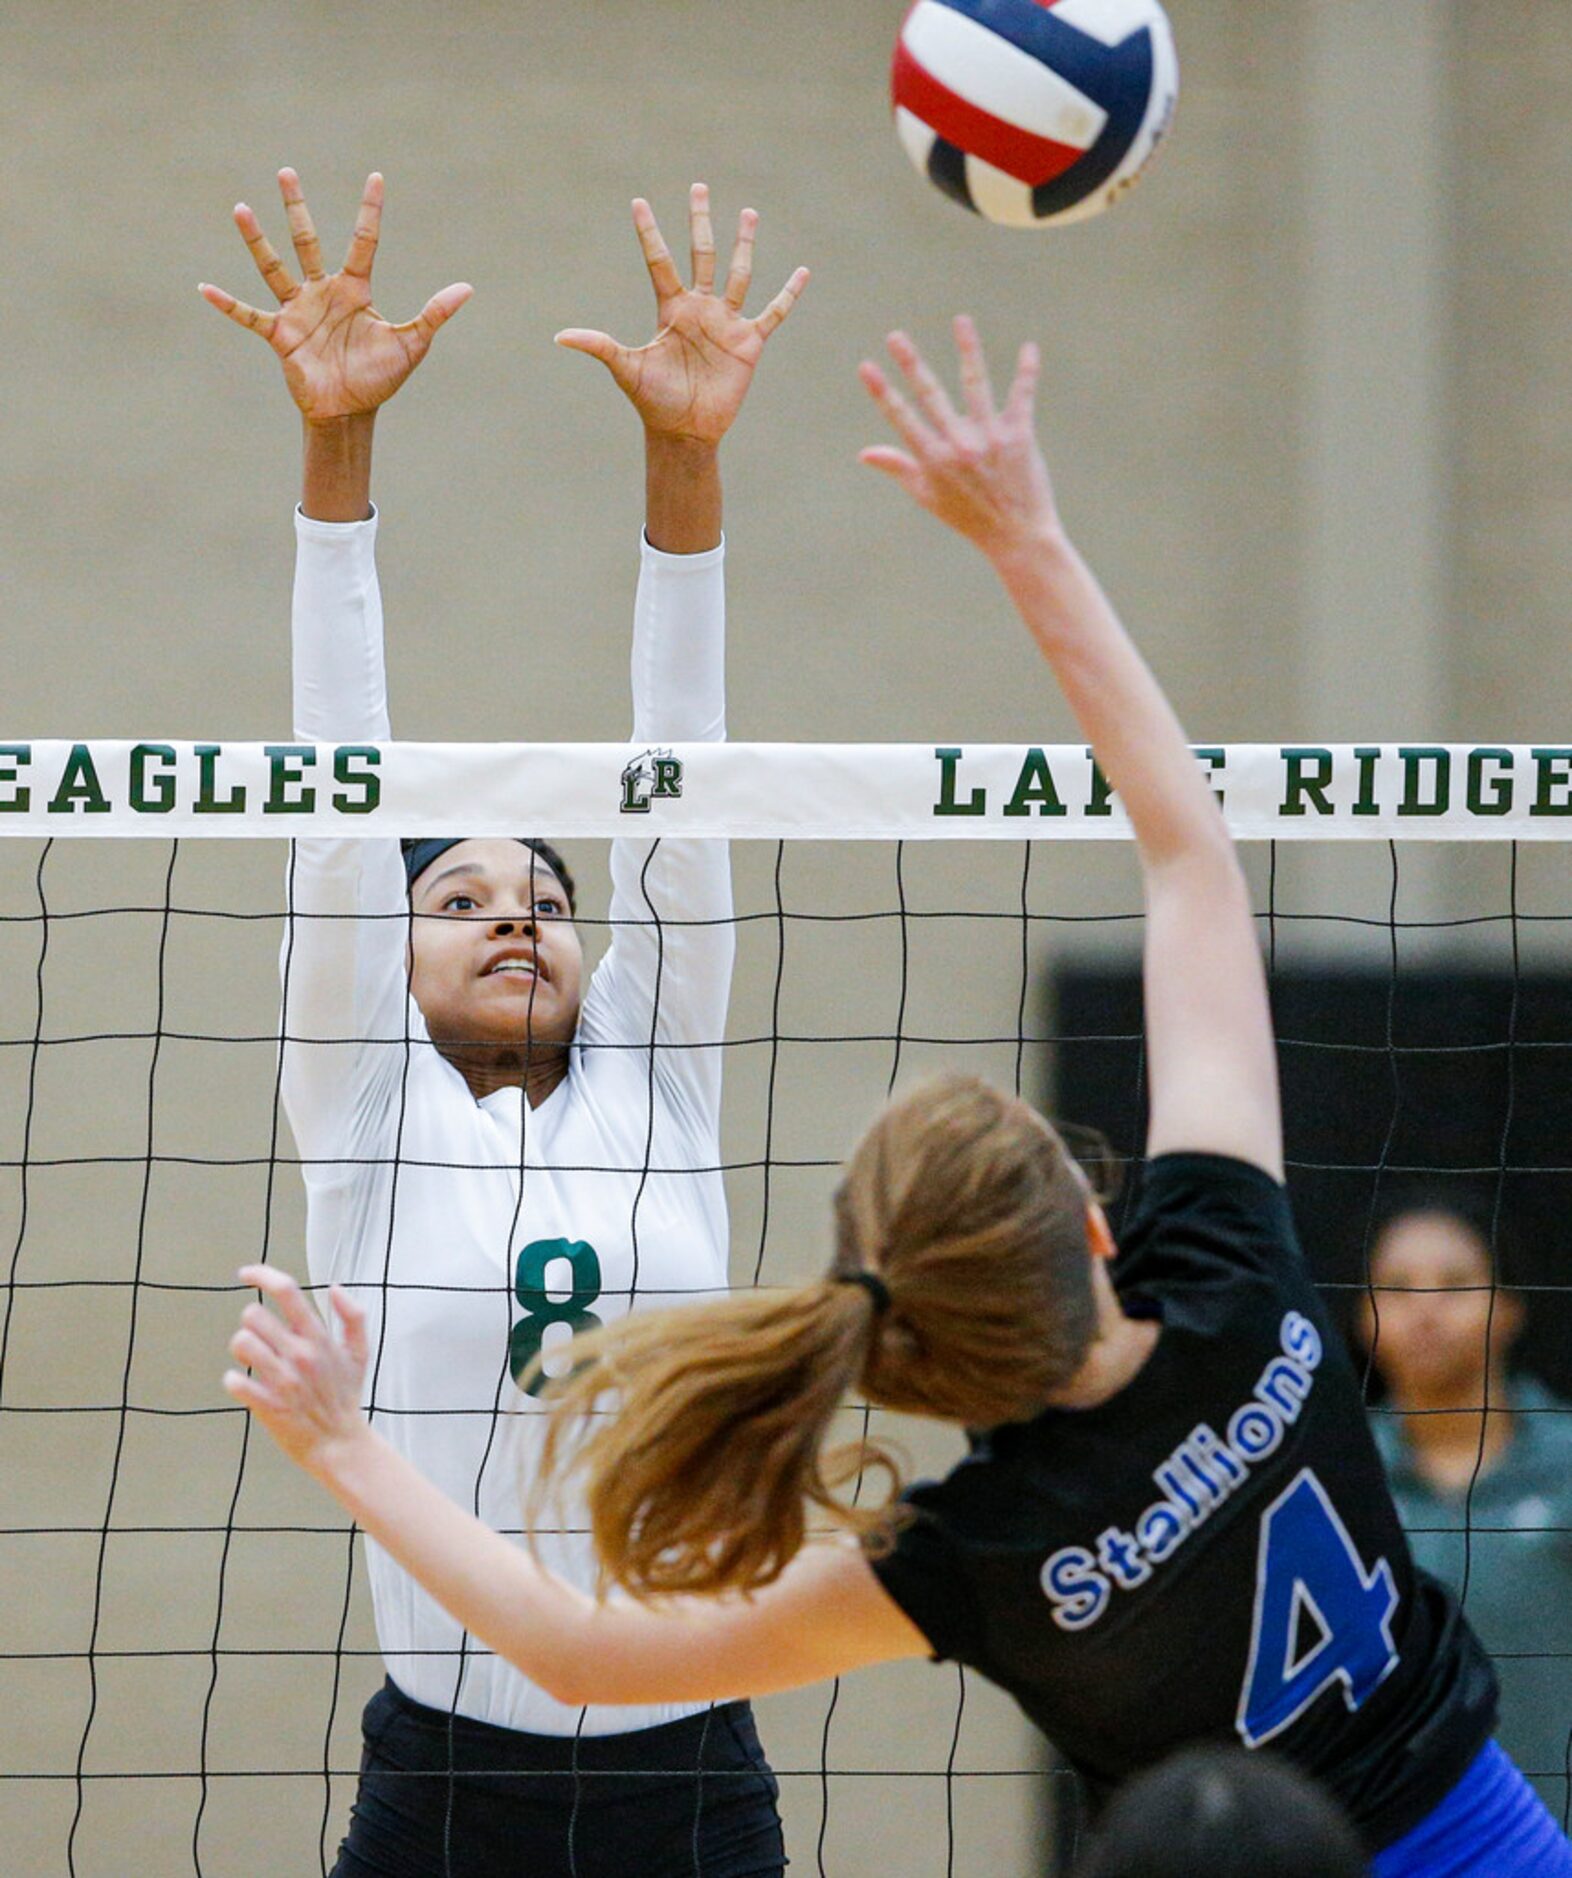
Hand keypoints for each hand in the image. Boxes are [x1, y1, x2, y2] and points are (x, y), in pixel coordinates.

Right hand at [199, 170, 471, 424]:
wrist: (351, 412)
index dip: (370, 211)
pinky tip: (205, 288)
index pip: (363, 241)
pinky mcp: (281, 335)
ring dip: (257, 240)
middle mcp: (322, 293)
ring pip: (274, 267)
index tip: (376, 176)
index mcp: (354, 290)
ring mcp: (298, 311)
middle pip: (307, 241)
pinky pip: (249, 316)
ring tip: (240, 208)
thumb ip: (435, 314)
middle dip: (296, 208)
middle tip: (286, 171)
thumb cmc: (379, 379)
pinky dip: (228, 305)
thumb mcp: (412, 344)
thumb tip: (467, 288)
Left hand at [224, 1264, 368, 1472]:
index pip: (286, 1290)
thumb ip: (353, 1316)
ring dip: (242, 1348)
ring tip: (252, 1360)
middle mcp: (300, 1353)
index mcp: (319, 1337)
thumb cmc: (345, 1397)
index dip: (261, 1274)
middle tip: (261, 1338)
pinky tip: (244, 1384)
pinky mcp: (268, 1405)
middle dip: (251, 1322)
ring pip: (241, 1342)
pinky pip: (236, 1382)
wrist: (340, 1445)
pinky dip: (234, 1380)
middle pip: (253, 1314)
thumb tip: (335, 1287)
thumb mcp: (360, 1354)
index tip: (245, 1274)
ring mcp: (283, 1380)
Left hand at [556, 185, 807, 445]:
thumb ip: (599, 346)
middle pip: (701, 254)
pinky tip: (802, 272)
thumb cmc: (653, 402)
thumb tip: (559, 336)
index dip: (649, 232)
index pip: (659, 261)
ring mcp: (726, 323)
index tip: (638, 202)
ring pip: (738, 274)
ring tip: (749, 212)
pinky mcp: (749, 343)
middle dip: (700, 221)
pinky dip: (788, 294)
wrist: (685, 431)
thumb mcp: (626, 369)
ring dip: (744, 244)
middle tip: (698, 186)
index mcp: (671, 310)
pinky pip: (773, 313)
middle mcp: (699, 309)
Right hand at [858, 317, 1060, 562]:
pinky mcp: (1018, 436)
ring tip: (961, 321)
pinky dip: (1027, 371)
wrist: (1016, 537)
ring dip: (968, 350)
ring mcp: (989, 438)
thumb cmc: (969, 517)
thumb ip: (898, 468)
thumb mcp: (927, 496)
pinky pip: (1022, 396)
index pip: (901, 418)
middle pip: (931, 396)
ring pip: (975, 384)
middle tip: (895, 336)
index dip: (882, 392)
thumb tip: (864, 452)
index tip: (866, 366)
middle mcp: (958, 445)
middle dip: (911, 364)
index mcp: (933, 459)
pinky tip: (1029, 348)